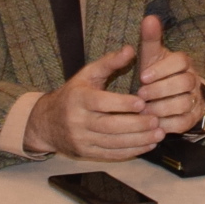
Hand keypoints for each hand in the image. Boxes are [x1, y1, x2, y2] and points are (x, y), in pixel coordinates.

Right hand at [28, 45, 157, 159]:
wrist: (46, 122)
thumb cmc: (73, 94)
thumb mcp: (87, 74)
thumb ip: (109, 62)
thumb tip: (131, 49)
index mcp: (78, 98)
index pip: (101, 103)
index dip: (122, 104)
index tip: (142, 103)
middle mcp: (77, 120)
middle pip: (109, 126)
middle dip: (135, 125)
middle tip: (156, 120)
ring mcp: (80, 139)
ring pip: (112, 143)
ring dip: (137, 140)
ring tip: (158, 134)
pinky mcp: (85, 153)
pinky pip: (110, 154)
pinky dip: (130, 152)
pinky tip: (147, 145)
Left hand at [130, 15, 204, 134]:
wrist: (168, 97)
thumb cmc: (156, 74)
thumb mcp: (151, 56)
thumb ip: (150, 38)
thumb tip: (149, 17)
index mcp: (183, 63)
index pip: (181, 61)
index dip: (162, 69)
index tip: (142, 76)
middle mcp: (193, 79)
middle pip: (185, 83)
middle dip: (161, 90)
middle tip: (140, 95)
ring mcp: (195, 99)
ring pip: (184, 103)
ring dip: (162, 108)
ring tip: (143, 111)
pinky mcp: (192, 117)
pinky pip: (184, 122)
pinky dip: (167, 124)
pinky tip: (152, 123)